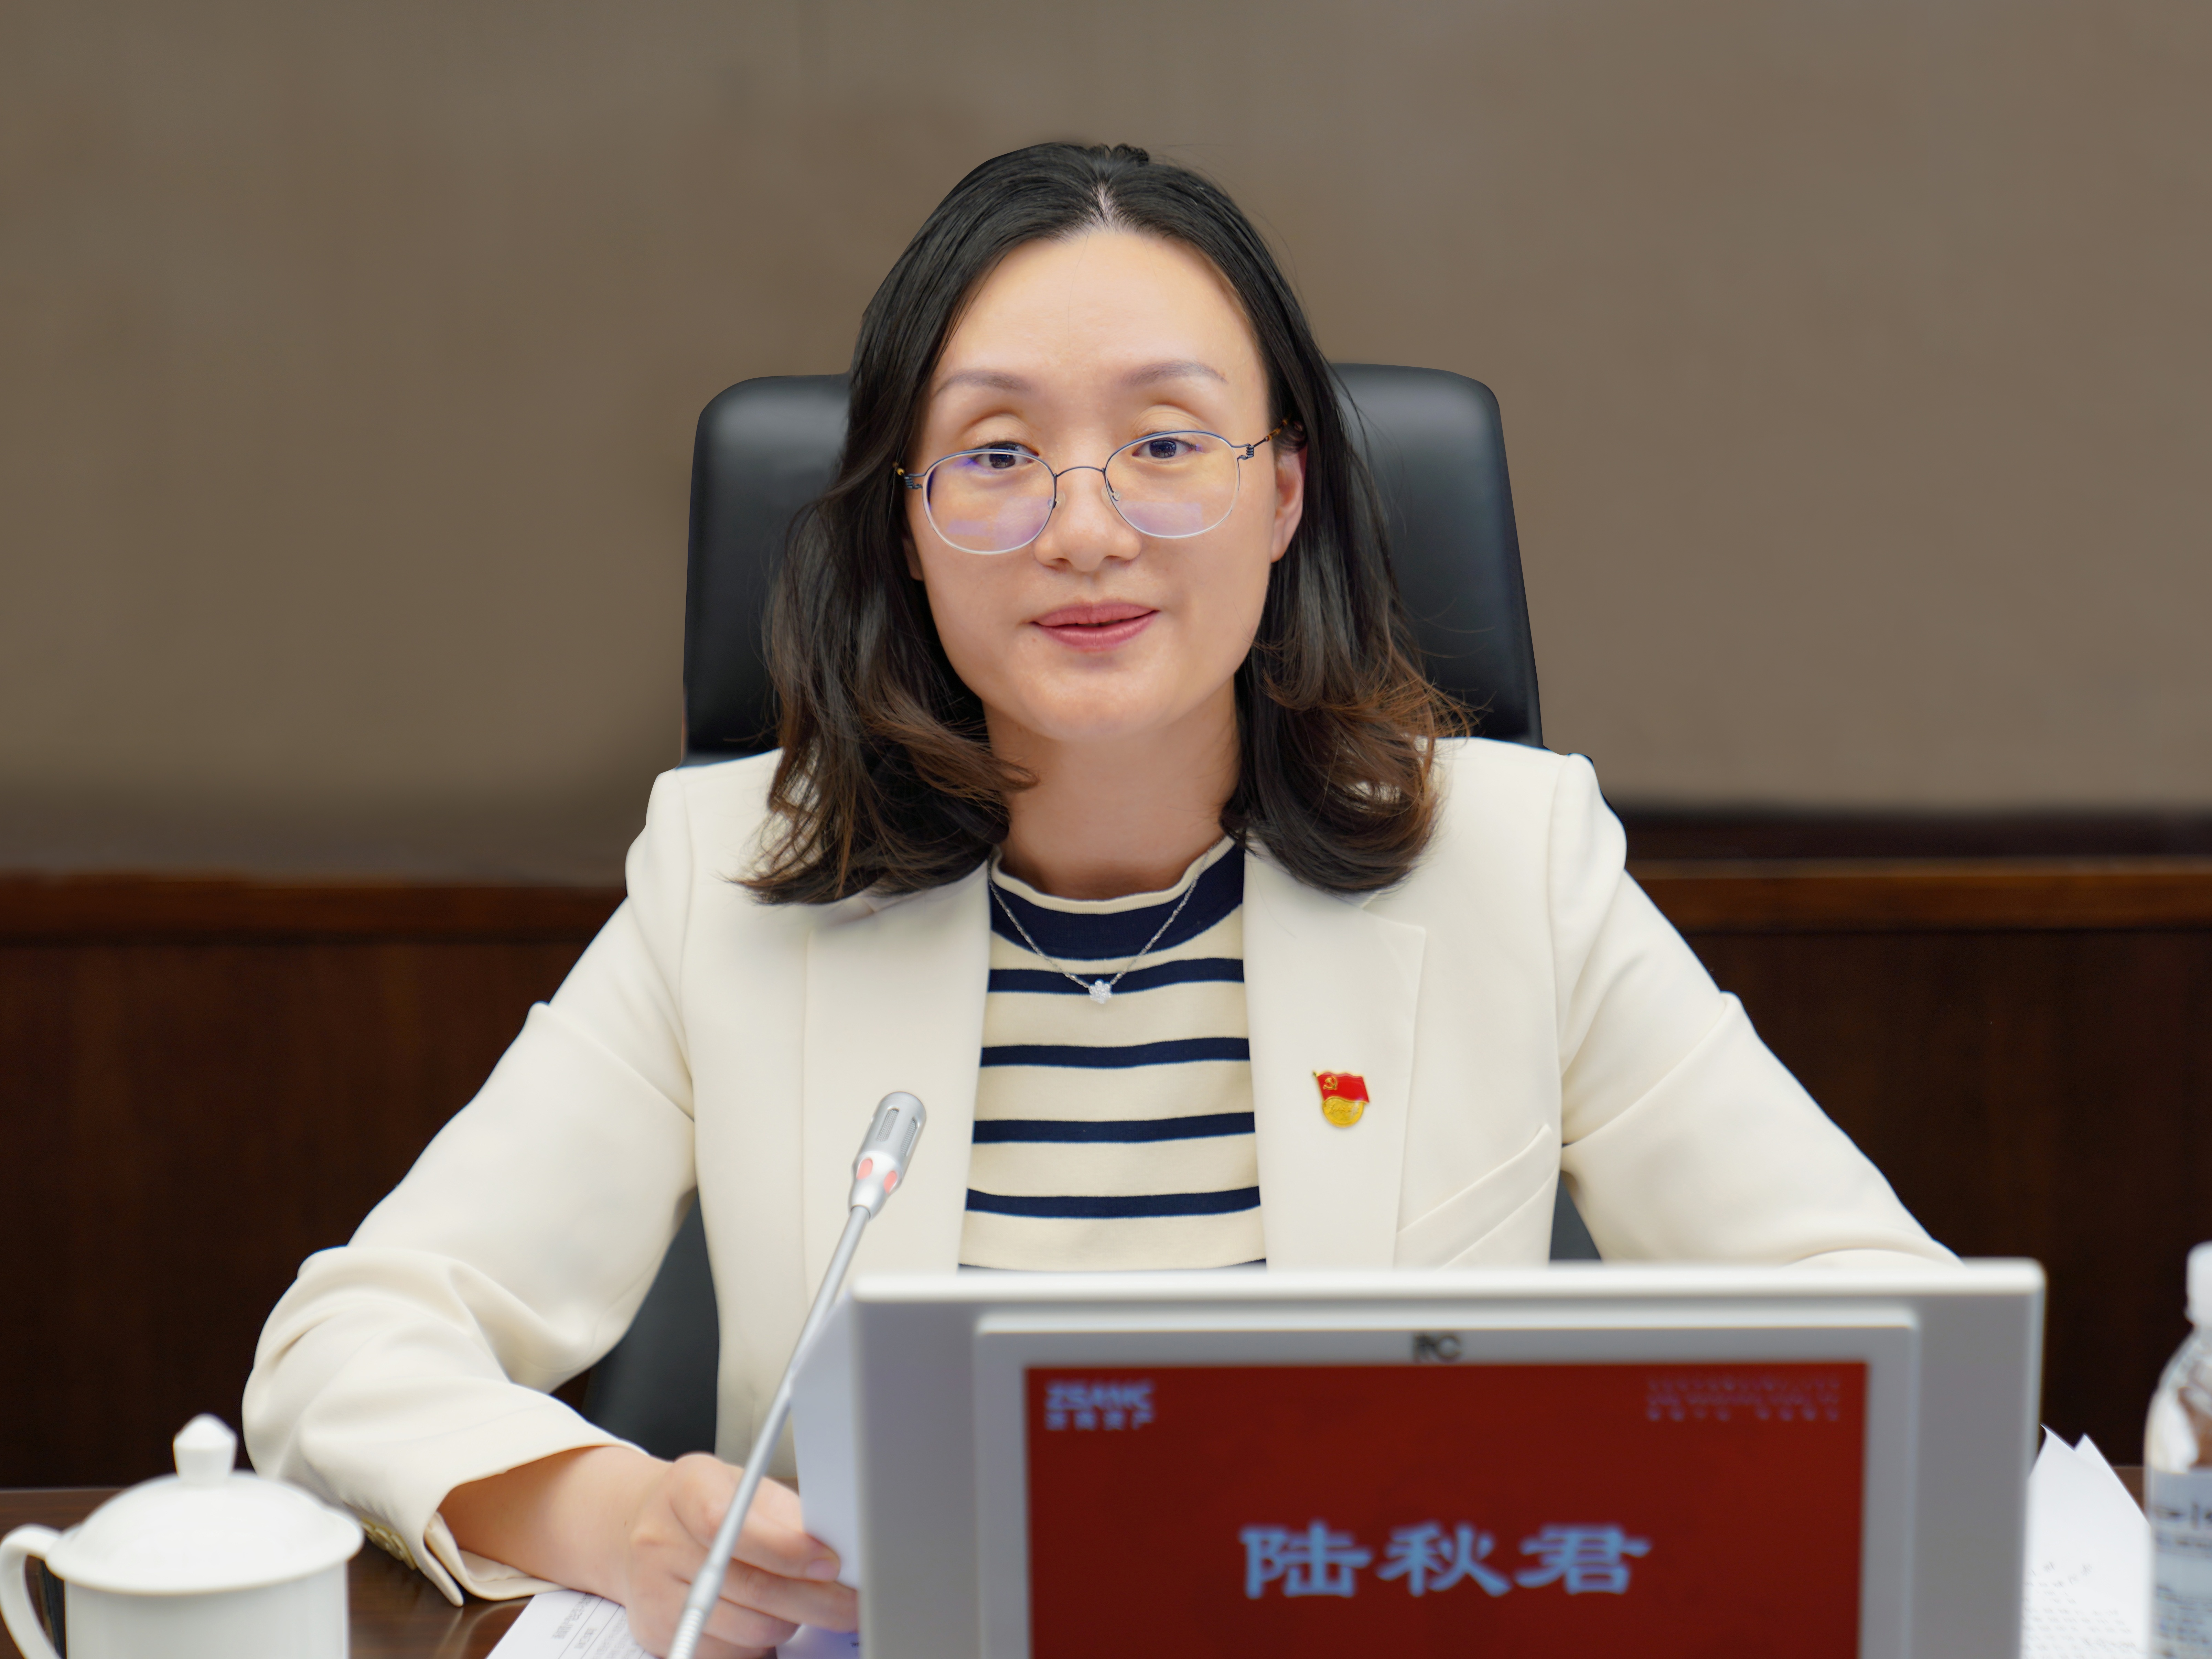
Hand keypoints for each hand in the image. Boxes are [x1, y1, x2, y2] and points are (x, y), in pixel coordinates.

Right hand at [615, 1452, 856, 1656]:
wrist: (646, 1527)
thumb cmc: (711, 1503)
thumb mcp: (747, 1488)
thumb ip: (785, 1516)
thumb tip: (834, 1552)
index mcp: (686, 1490)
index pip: (729, 1523)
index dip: (784, 1549)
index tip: (829, 1564)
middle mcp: (660, 1540)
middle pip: (746, 1584)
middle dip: (813, 1599)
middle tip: (850, 1604)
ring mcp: (654, 1591)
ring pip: (745, 1627)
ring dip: (790, 1621)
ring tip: (807, 1605)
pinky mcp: (658, 1632)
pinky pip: (727, 1653)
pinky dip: (759, 1644)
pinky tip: (771, 1620)